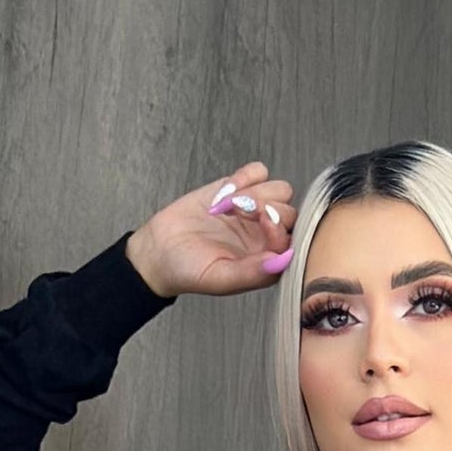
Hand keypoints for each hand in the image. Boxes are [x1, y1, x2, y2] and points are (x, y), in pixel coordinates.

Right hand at [125, 162, 297, 298]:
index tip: (259, 222)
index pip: (292, 240)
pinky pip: (259, 172)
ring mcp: (254, 210)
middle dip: (267, 208)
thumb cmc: (188, 270)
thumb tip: (281, 261)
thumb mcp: (220, 278)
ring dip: (258, 191)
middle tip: (239, 212)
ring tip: (231, 204)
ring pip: (280, 190)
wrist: (160, 249)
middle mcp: (264, 236)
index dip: (279, 228)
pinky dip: (247, 175)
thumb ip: (252, 273)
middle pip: (289, 212)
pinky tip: (227, 189)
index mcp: (266, 261)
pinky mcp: (238, 189)